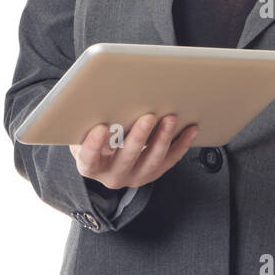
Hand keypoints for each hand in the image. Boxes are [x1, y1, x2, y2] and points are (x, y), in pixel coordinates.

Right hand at [69, 113, 198, 189]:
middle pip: (126, 158)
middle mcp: (112, 176)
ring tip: (171, 118)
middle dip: (139, 137)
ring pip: (152, 160)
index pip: (89, 157)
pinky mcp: (153, 173)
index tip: (101, 127)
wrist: (103, 157)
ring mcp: (134, 177)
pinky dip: (182, 144)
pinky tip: (191, 128)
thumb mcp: (83, 132)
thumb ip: (88, 122)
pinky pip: (170, 160)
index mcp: (90, 165)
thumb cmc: (93, 138)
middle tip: (148, 116)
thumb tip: (97, 98)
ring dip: (163, 138)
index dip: (94, 144)